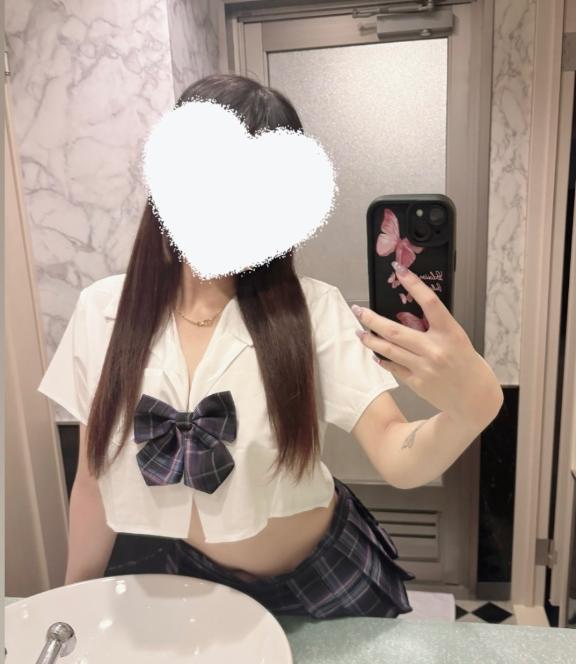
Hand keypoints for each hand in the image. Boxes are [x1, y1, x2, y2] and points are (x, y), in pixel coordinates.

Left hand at [352, 262, 503, 427]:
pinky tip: (375, 353)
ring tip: (359, 333)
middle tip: (358, 310)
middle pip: (394, 330)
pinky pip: (393, 367)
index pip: (430, 303)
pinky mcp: (417, 383)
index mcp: (450, 333)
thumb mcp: (457, 339)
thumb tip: (407, 315)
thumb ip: (435, 328)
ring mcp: (424, 367)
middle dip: (371, 319)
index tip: (399, 270)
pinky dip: (383, 359)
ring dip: (370, 340)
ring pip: (388, 349)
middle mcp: (435, 349)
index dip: (414, 285)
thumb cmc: (466, 363)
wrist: (475, 397)